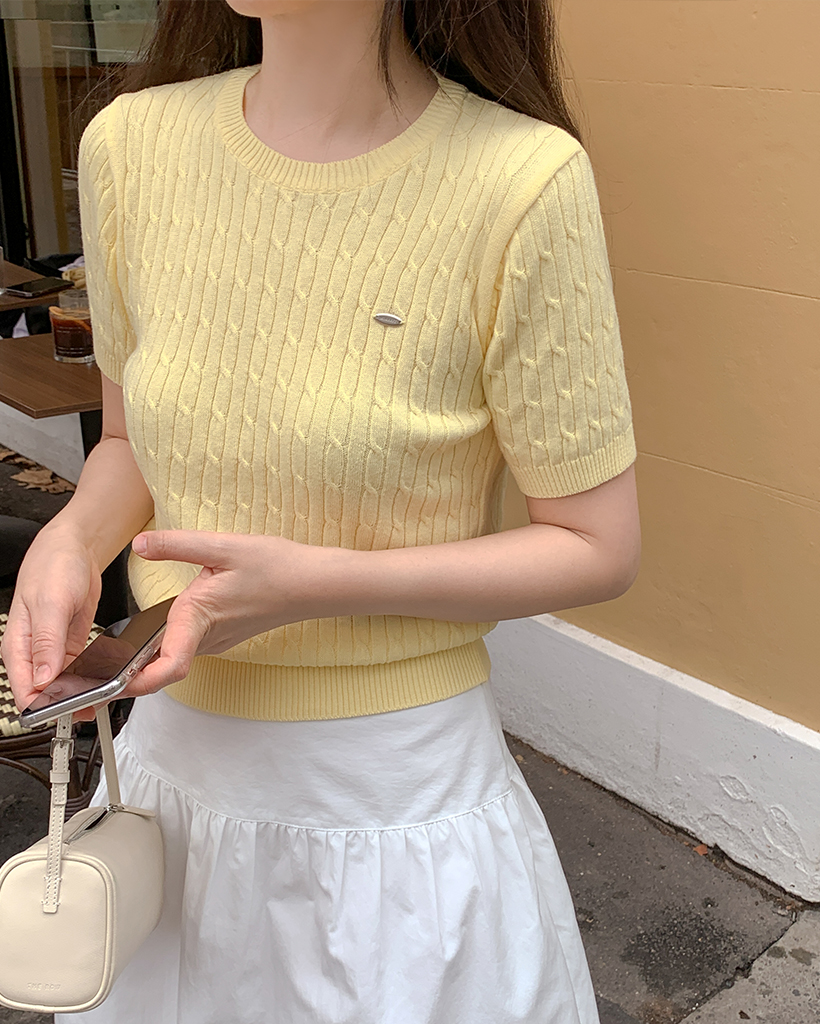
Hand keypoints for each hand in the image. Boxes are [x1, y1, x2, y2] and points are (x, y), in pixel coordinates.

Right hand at [3, 525, 101, 719]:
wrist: (72, 548)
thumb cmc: (52, 567)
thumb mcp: (50, 603)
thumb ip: (46, 642)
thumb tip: (41, 679)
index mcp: (19, 647)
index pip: (25, 692)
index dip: (46, 707)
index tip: (70, 710)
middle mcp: (34, 654)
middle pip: (48, 694)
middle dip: (72, 701)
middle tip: (99, 701)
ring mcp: (54, 652)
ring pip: (67, 685)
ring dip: (86, 690)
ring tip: (110, 691)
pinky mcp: (73, 647)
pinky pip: (83, 671)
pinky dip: (95, 676)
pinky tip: (110, 677)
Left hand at [124, 531, 320, 695]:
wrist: (312, 584)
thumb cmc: (277, 567)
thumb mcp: (223, 546)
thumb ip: (175, 544)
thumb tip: (139, 544)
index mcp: (200, 616)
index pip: (167, 666)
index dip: (136, 681)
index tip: (110, 684)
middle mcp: (207, 637)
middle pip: (160, 665)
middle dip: (128, 669)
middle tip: (94, 667)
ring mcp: (217, 641)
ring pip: (173, 656)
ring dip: (148, 656)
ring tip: (116, 649)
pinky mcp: (223, 637)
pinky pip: (188, 646)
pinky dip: (168, 645)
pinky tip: (160, 627)